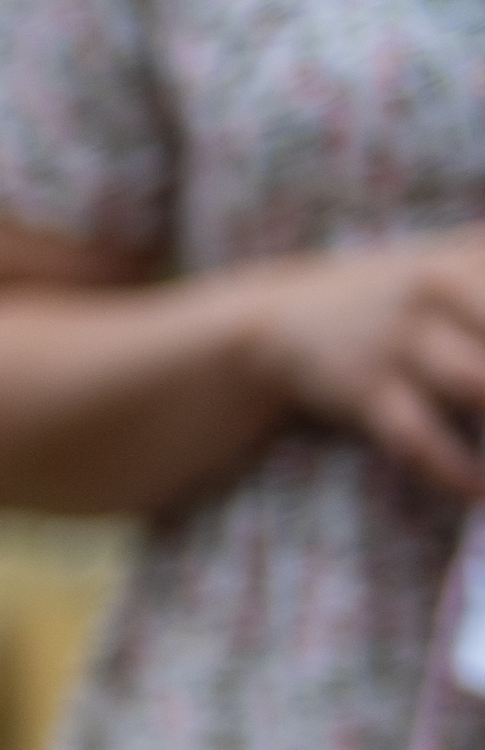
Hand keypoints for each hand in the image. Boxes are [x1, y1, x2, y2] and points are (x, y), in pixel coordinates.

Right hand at [241, 227, 484, 501]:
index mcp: (472, 258)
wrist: (284, 322)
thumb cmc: (407, 297)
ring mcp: (399, 340)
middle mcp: (438, 289)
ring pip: (479, 385)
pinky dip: (455, 471)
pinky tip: (482, 491)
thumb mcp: (464, 259)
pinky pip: (417, 437)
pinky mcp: (363, 390)